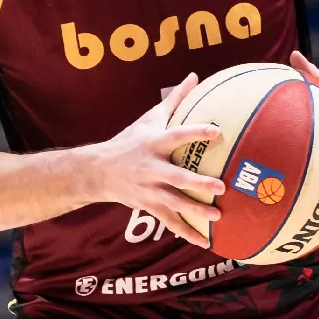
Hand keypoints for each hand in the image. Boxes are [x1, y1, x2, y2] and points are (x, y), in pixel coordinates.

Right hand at [84, 74, 224, 248]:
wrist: (98, 171)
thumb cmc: (130, 140)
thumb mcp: (149, 118)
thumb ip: (175, 100)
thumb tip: (195, 76)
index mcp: (154, 143)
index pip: (177, 135)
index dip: (196, 133)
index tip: (216, 131)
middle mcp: (151, 168)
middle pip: (176, 177)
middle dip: (197, 183)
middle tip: (221, 186)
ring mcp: (149, 190)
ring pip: (174, 203)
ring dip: (195, 211)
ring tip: (218, 216)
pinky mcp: (148, 206)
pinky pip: (170, 222)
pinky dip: (187, 233)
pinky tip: (206, 242)